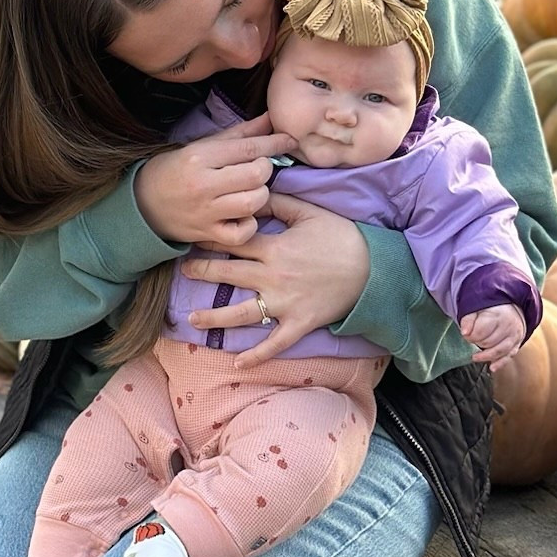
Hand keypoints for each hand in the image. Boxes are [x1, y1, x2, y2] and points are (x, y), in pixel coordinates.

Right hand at [133, 113, 298, 248]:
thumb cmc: (175, 170)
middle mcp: (203, 184)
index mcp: (200, 157)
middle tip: (259, 170)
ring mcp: (206, 212)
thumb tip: (270, 119)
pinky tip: (244, 217)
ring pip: (253, 203)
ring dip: (260, 196)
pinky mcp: (207, 234)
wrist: (141, 204)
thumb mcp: (202, 146)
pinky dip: (249, 226)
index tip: (290, 140)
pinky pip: (242, 233)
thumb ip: (239, 135)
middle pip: (256, 175)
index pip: (248, 147)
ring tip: (252, 191)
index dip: (274, 143)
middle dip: (265, 169)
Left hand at [179, 191, 370, 366]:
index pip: (234, 242)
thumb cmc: (342, 237)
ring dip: (215, 317)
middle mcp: (274, 277)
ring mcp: (285, 304)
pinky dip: (256, 355)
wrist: (373, 269)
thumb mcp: (310, 213)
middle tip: (182, 271)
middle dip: (202, 271)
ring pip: (242, 313)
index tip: (192, 237)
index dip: (211, 238)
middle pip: (229, 274)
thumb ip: (279, 203)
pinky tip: (236, 363)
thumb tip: (254, 193)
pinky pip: (274, 343)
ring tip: (192, 320)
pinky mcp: (299, 323)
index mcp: (275, 248)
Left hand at [461, 304, 526, 366]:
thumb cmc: (491, 311)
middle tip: (473, 340)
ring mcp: (514, 337)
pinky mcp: (516, 345)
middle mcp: (508, 326)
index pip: (480, 332)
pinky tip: (492, 367)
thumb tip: (464, 332)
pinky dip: (500, 363)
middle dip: (478, 344)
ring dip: (486, 356)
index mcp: (497, 316)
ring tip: (476, 357)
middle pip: (489, 342)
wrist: (510, 311)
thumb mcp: (477, 310)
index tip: (467, 335)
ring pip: (499, 351)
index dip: (471, 336)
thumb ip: (468, 319)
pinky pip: (509, 357)